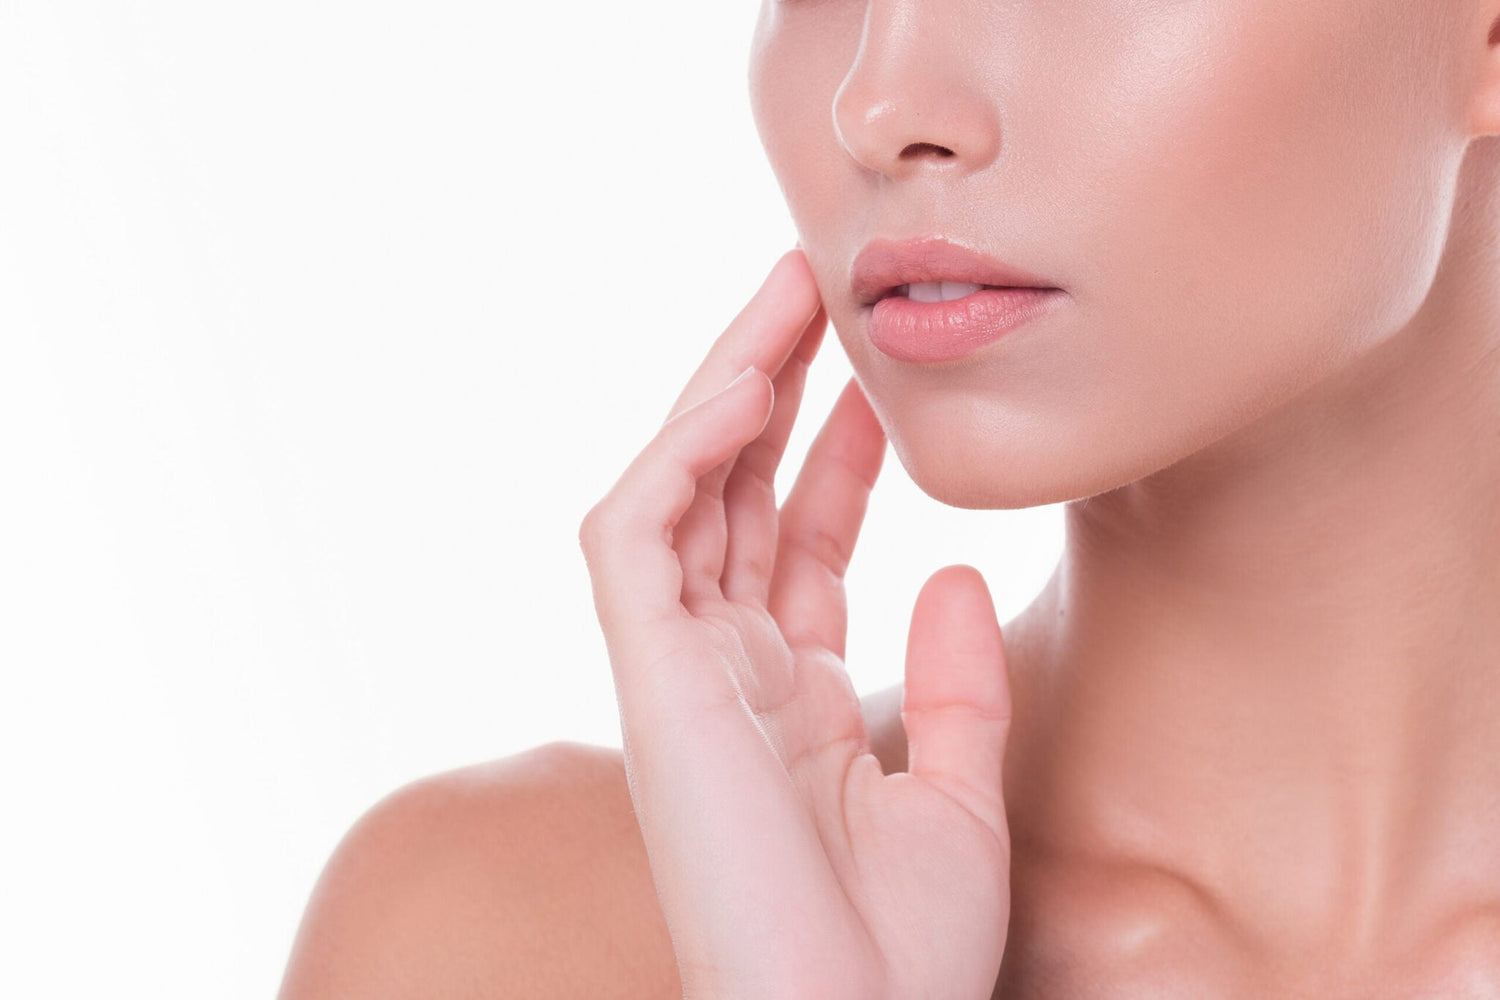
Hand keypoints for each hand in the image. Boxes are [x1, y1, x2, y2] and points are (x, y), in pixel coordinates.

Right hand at [578, 249, 1014, 999]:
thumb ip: (957, 680)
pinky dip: (682, 457)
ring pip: (679, 494)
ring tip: (787, 297)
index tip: (876, 387)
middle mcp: (724, 675)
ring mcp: (679, 673)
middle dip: (771, 391)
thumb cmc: (898, 953)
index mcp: (787, 701)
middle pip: (734, 499)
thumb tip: (956, 568)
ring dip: (725, 391)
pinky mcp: (650, 680)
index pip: (798, 548)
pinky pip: (638, 537)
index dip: (833, 460)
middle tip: (818, 293)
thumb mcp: (958, 795)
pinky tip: (744, 390)